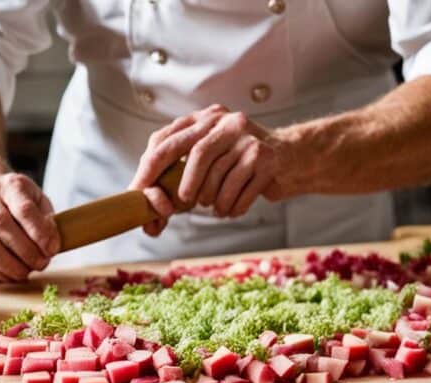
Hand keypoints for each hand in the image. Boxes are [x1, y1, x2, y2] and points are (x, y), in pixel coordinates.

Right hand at [0, 173, 59, 281]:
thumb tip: (50, 246)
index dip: (39, 233)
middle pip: (0, 224)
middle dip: (25, 251)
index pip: (24, 209)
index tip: (51, 249)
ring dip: (7, 264)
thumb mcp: (39, 201)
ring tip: (25, 273)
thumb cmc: (19, 201)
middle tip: (41, 264)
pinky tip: (8, 276)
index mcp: (11, 185)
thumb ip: (48, 221)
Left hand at [132, 104, 284, 218]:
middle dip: (187, 185)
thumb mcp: (207, 160)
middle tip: (185, 203)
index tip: (140, 193)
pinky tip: (232, 209)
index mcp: (202, 120)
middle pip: (197, 153)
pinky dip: (232, 206)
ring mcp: (248, 137)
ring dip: (213, 201)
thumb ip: (177, 176)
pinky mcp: (266, 156)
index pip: (165, 141)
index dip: (150, 169)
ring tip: (216, 208)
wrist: (290, 159)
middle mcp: (225, 121)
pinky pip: (241, 188)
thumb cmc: (238, 166)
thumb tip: (148, 213)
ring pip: (220, 175)